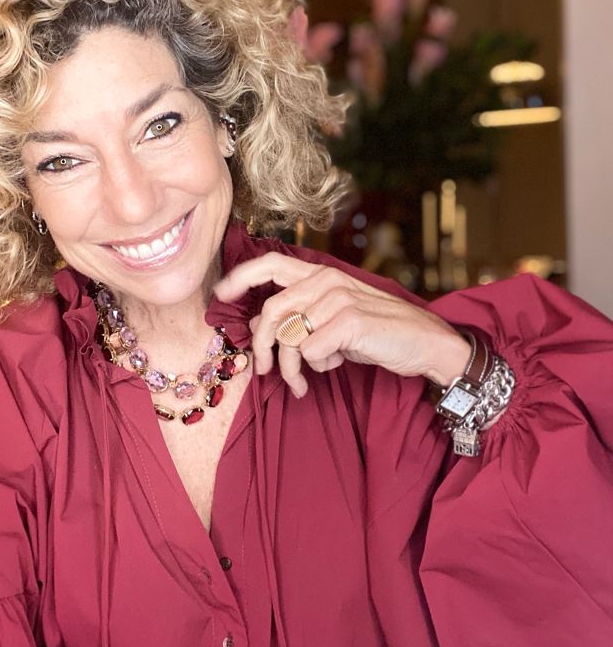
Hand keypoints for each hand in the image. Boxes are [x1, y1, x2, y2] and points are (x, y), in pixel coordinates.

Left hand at [214, 252, 468, 398]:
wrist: (425, 342)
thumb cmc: (377, 332)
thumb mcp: (334, 318)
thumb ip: (301, 315)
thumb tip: (259, 326)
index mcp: (321, 274)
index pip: (271, 263)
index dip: (241, 276)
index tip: (220, 294)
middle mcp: (326, 280)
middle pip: (270, 312)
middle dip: (261, 348)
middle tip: (265, 371)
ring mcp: (338, 298)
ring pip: (288, 337)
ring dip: (291, 368)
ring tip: (301, 383)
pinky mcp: (349, 320)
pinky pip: (310, 351)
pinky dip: (317, 367)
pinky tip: (335, 365)